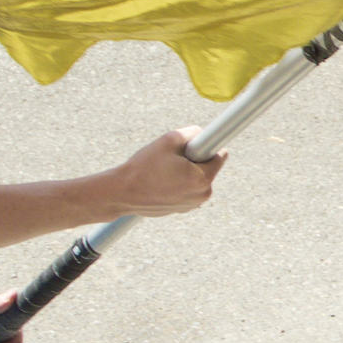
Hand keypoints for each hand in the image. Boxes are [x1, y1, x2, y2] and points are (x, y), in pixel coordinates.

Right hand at [110, 127, 225, 216]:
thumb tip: (203, 135)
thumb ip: (192, 133)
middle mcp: (202, 195)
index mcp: (203, 179)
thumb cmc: (144, 167)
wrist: (122, 193)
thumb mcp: (169, 140)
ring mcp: (193, 204)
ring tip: (164, 171)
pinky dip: (179, 183)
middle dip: (195, 159)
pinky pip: (187, 189)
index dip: (207, 145)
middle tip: (172, 158)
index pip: (220, 156)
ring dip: (186, 171)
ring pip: (197, 178)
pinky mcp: (183, 209)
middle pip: (208, 167)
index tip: (200, 142)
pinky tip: (161, 182)